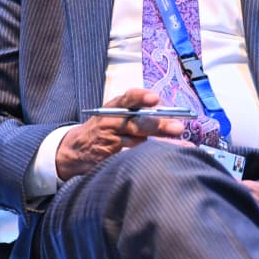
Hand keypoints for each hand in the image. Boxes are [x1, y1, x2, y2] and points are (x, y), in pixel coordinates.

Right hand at [56, 88, 191, 180]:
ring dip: (161, 145)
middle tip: (178, 128)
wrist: (76, 149)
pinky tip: (163, 161)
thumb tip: (172, 116)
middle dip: (159, 126)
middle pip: (137, 122)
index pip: (128, 98)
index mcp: (115, 107)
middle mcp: (111, 121)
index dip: (141, 97)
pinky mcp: (108, 156)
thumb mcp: (116, 115)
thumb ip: (138, 114)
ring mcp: (109, 139)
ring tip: (183, 149)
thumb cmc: (104, 129)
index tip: (155, 99)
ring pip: (137, 141)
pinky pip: (130, 157)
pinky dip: (146, 158)